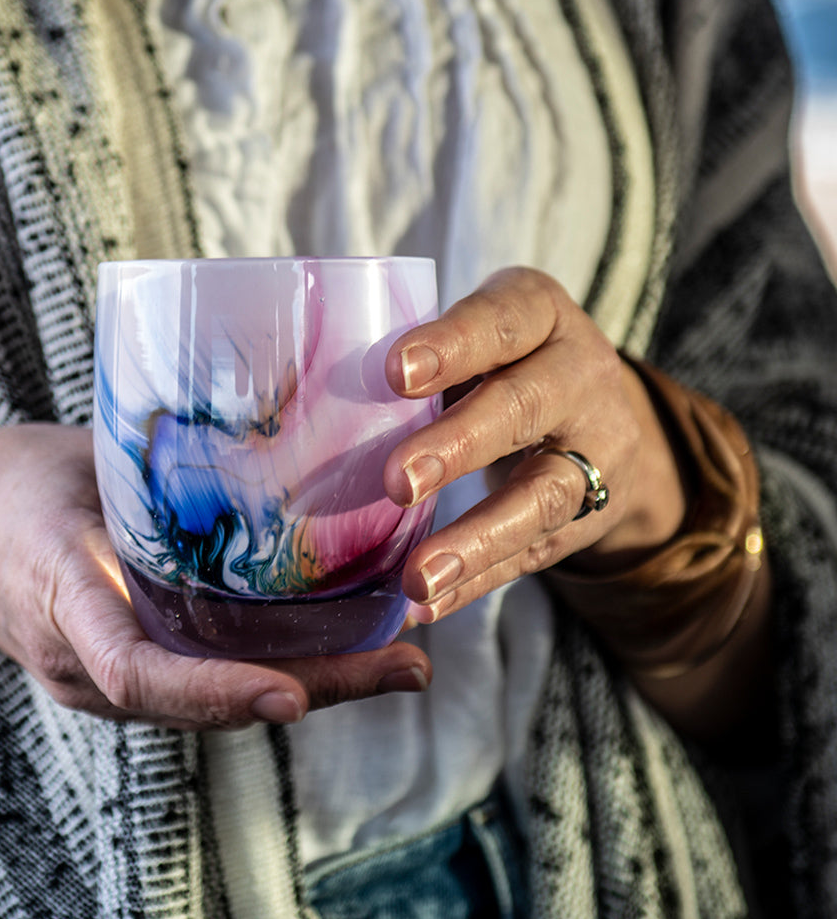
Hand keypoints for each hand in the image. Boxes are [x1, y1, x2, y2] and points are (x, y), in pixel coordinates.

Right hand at [0, 424, 432, 729]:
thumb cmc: (9, 486)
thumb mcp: (70, 463)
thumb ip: (151, 474)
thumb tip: (266, 430)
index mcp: (61, 606)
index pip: (132, 671)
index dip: (211, 690)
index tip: (289, 692)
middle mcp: (86, 666)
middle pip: (202, 703)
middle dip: (311, 690)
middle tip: (406, 666)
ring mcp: (105, 681)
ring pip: (217, 701)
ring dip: (314, 685)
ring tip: (403, 659)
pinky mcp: (127, 669)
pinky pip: (209, 679)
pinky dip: (279, 667)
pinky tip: (347, 645)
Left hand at [382, 267, 688, 621]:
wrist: (608, 415)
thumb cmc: (502, 362)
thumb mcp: (478, 337)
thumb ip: (422, 361)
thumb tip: (310, 402)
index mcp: (541, 313)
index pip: (500, 321)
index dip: (450, 345)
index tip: (392, 373)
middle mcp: (580, 375)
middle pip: (522, 408)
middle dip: (457, 446)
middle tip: (395, 481)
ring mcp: (595, 450)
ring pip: (542, 497)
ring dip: (475, 540)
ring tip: (417, 577)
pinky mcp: (590, 515)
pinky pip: (535, 554)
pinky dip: (478, 583)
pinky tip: (429, 604)